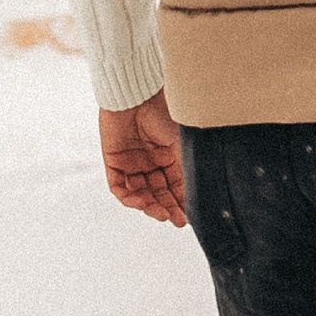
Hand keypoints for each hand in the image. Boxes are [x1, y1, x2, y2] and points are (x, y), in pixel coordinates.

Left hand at [100, 94, 187, 227]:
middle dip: (167, 208)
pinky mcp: (113, 161)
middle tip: (176, 221)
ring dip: (150, 205)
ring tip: (160, 214)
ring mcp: (131, 162)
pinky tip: (141, 203)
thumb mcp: (182, 142)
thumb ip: (187, 167)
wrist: (137, 94)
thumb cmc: (162, 111)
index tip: (187, 218)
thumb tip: (201, 192)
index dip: (181, 202)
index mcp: (169, 155)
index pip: (175, 185)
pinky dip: (129, 197)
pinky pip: (119, 187)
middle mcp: (151, 161)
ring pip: (140, 193)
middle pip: (158, 192)